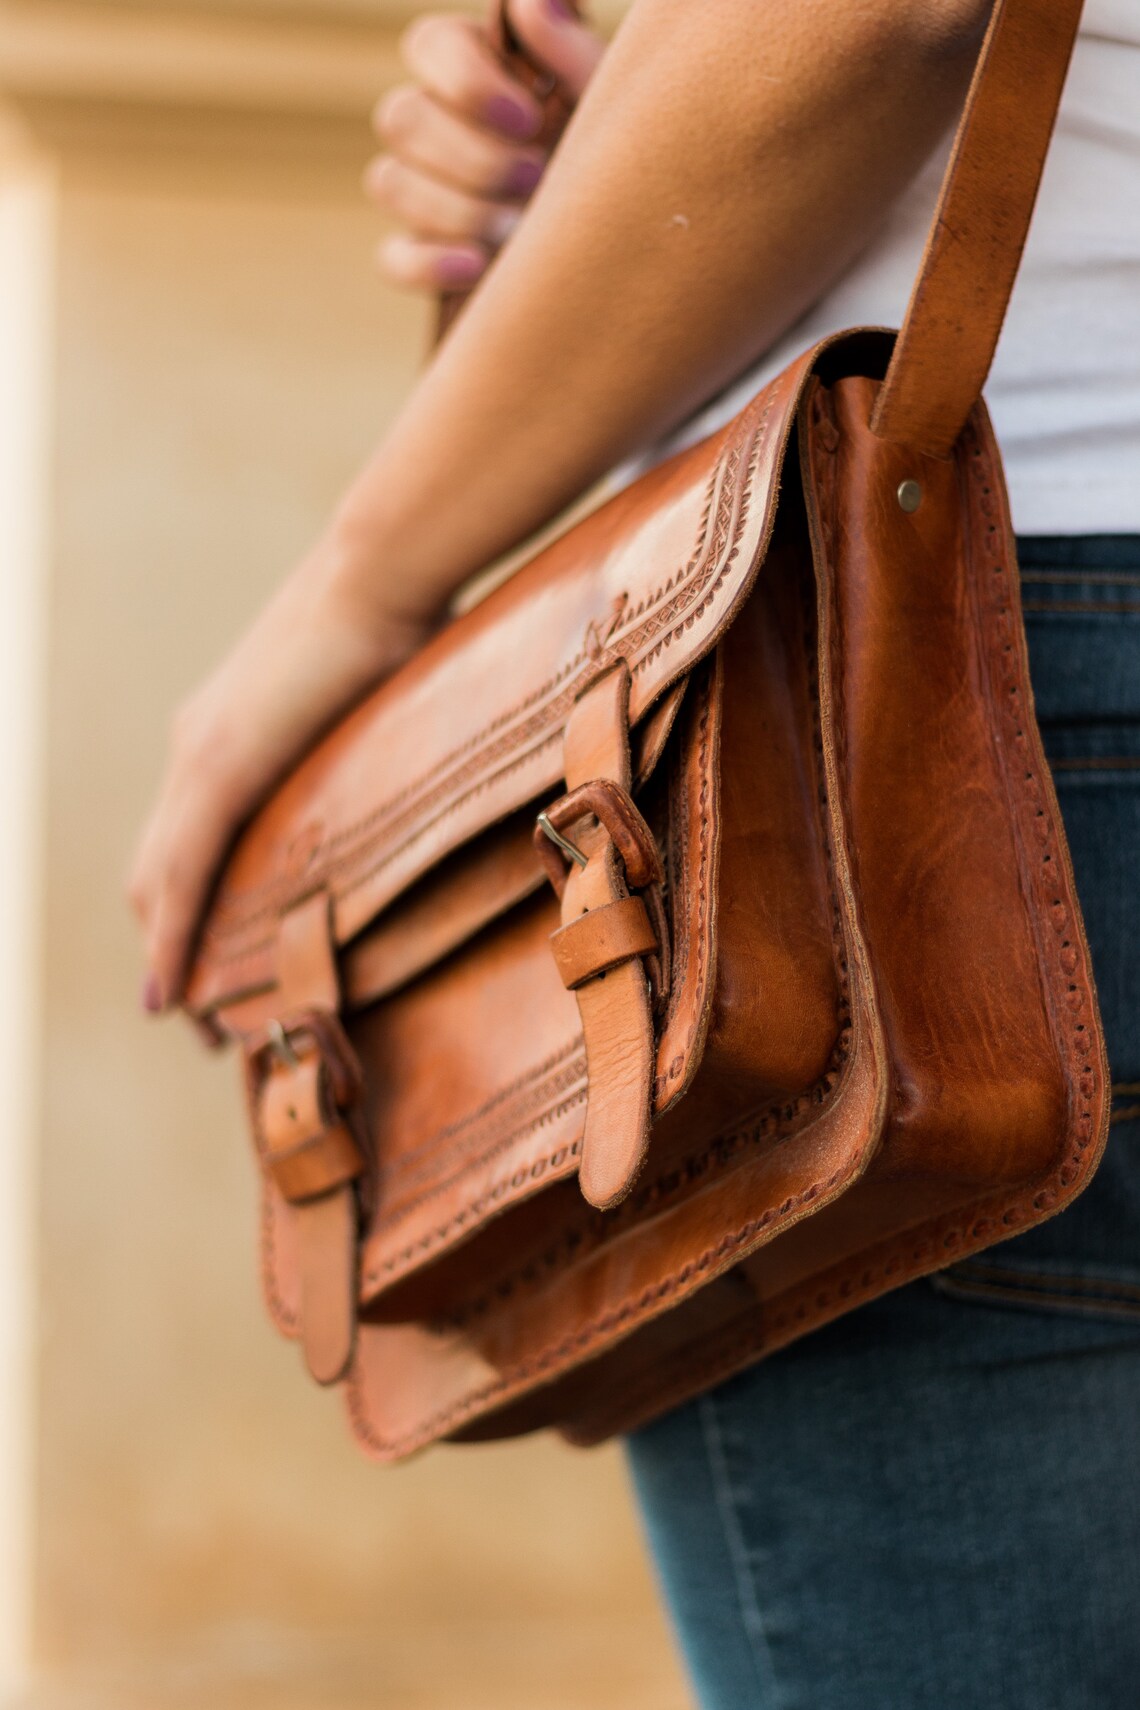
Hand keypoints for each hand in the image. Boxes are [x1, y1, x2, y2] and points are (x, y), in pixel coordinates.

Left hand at [129, 539, 433, 1012]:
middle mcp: (197, 744)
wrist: (388, 568)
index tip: (205, 963)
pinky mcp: (220, 766)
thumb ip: (368, 761)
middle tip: (193, 1011)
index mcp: (229, 732)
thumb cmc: (403, 623)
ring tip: (185, 1016)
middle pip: (156, 867)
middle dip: (169, 941)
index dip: (187, 903)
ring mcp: (201, 754)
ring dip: (167, 950)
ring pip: (156, 879)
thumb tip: (417, 798)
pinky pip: (179, 872)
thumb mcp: (376, 712)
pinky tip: (172, 986)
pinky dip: (171, 935)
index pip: (188, 838)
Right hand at [366, 0, 604, 292]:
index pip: (428, 45)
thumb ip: (568, 52)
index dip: (467, 81)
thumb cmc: (614, 156)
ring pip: (389, 182)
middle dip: (470, 155)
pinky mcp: (422, 254)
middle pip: (399, 118)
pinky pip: (394, 257)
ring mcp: (422, 190)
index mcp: (472, 67)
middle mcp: (435, 123)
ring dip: (456, 208)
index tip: (527, 118)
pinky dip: (429, 262)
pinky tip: (477, 266)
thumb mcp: (603, 103)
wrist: (624, 241)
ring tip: (519, 228)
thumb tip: (529, 1)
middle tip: (535, 178)